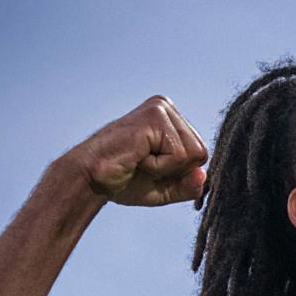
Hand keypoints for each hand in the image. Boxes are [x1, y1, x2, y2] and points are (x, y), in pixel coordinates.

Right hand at [63, 95, 207, 206]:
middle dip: (175, 170)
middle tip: (143, 164)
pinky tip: (137, 157)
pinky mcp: (155, 117)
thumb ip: (189, 185)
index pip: (200, 155)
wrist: (91, 180)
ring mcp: (161, 109)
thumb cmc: (124, 181)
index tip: (150, 167)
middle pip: (200, 154)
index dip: (179, 172)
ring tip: (139, 159)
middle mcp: (166, 108)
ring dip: (165, 168)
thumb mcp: (166, 188)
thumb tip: (204, 176)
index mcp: (170, 120)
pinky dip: (158, 166)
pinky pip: (178, 156)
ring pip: (193, 155)